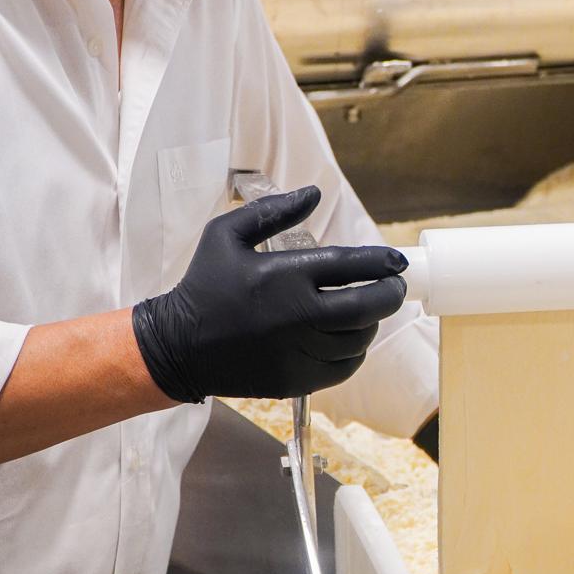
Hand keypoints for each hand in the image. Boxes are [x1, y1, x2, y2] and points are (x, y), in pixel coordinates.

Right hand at [132, 186, 406, 401]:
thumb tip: (313, 193)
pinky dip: (355, 352)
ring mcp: (297, 351)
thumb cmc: (203, 285)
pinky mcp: (295, 380)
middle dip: (392, 294)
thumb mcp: (227, 234)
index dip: (383, 262)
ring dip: (372, 322)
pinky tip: (349, 337)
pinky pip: (344, 367)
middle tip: (395, 286)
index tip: (397, 261)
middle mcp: (297, 315)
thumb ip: (273, 211)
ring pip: (359, 338)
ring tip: (368, 309)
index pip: (353, 266)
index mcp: (285, 275)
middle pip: (368, 306)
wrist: (176, 347)